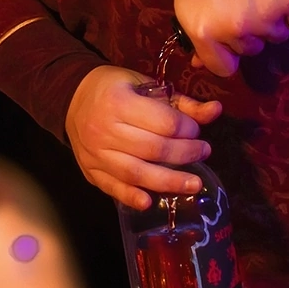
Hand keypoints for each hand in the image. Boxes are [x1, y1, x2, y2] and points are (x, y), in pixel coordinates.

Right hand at [66, 65, 222, 210]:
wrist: (72, 98)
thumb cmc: (115, 89)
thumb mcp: (146, 85)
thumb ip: (181, 102)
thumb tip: (216, 110)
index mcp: (119, 102)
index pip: (164, 123)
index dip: (187, 129)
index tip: (195, 130)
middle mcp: (104, 129)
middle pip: (154, 150)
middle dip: (185, 154)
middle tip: (203, 152)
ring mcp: (95, 153)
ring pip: (137, 174)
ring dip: (169, 182)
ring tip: (194, 185)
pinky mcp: (90, 170)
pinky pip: (113, 188)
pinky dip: (132, 197)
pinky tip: (150, 202)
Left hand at [175, 0, 288, 77]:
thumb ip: (197, 32)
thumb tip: (202, 63)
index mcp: (203, 30)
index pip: (222, 68)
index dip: (227, 53)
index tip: (230, 39)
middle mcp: (235, 30)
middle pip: (251, 50)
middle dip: (249, 30)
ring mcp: (267, 18)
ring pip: (278, 36)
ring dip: (274, 19)